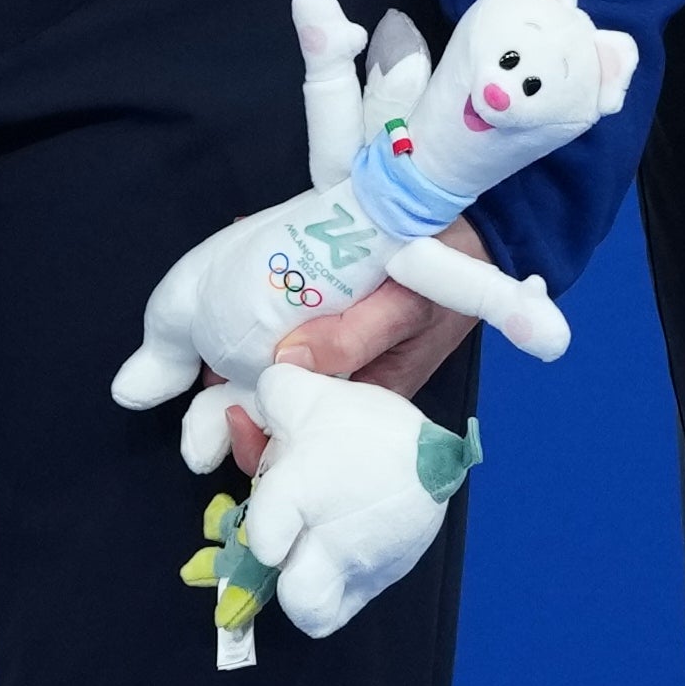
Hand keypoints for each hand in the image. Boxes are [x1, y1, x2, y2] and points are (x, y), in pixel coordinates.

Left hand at [224, 223, 493, 474]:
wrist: (474, 236)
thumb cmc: (447, 276)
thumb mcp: (405, 306)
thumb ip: (353, 337)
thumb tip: (289, 360)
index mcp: (372, 406)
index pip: (310, 449)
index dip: (264, 444)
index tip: (231, 414)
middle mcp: (354, 394)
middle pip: (289, 421)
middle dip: (243, 403)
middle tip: (210, 372)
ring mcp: (345, 365)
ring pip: (285, 385)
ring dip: (248, 367)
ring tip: (216, 344)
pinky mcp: (338, 335)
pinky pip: (295, 348)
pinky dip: (265, 334)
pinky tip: (244, 308)